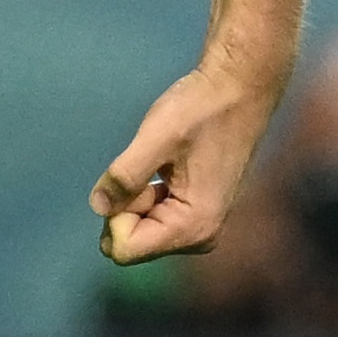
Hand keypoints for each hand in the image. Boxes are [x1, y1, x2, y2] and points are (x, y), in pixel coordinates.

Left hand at [93, 61, 284, 262]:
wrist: (240, 88)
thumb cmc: (202, 110)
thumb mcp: (156, 138)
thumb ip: (124, 176)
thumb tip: (98, 206)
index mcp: (192, 227)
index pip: (125, 249)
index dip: (114, 212)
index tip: (133, 175)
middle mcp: (200, 237)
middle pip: (134, 241)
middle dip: (126, 205)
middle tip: (150, 165)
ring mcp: (202, 227)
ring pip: (142, 228)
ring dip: (138, 195)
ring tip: (164, 161)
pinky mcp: (199, 213)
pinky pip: (157, 216)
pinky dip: (150, 193)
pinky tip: (169, 164)